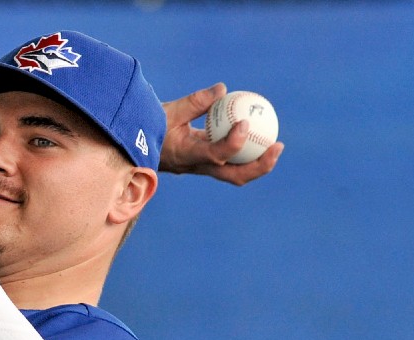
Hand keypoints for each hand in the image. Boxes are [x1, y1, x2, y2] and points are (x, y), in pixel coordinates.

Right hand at [159, 83, 283, 185]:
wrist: (136, 146)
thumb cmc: (149, 126)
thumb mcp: (170, 110)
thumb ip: (196, 102)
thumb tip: (223, 89)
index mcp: (187, 155)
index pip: (215, 154)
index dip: (234, 143)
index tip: (244, 123)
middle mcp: (198, 167)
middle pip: (235, 176)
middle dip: (260, 165)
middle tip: (277, 146)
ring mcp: (203, 168)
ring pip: (236, 175)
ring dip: (259, 164)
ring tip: (275, 146)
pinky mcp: (206, 164)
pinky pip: (232, 164)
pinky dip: (248, 155)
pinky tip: (259, 138)